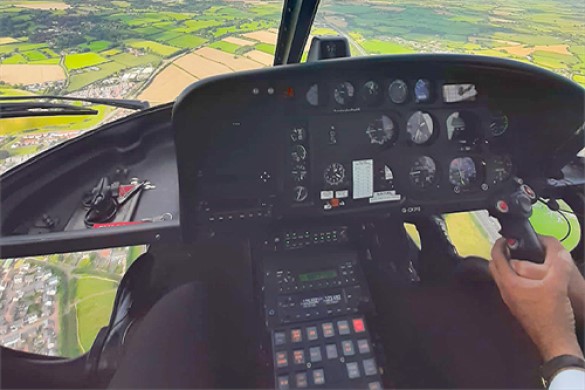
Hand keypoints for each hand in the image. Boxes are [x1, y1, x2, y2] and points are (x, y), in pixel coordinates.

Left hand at [490, 237, 582, 361]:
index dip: (499, 244)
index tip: (504, 239)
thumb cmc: (552, 318)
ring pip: (502, 279)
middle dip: (501, 255)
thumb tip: (559, 252)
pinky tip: (530, 280)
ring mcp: (511, 301)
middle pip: (495, 268)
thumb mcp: (558, 284)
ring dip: (508, 267)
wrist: (555, 340)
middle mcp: (506, 292)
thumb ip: (558, 264)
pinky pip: (511, 288)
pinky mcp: (518, 307)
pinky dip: (515, 279)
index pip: (496, 258)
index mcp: (510, 284)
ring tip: (521, 260)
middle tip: (511, 248)